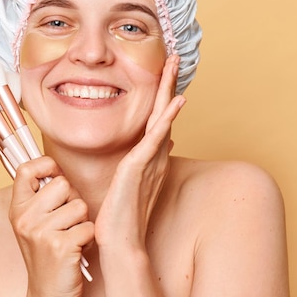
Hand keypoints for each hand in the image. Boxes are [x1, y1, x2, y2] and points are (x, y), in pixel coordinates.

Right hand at [9, 156, 93, 296]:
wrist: (48, 296)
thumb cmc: (47, 255)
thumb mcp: (33, 222)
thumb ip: (40, 195)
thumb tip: (54, 165)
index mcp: (17, 209)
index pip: (26, 168)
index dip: (46, 166)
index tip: (55, 177)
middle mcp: (25, 218)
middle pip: (63, 184)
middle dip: (72, 201)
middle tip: (65, 222)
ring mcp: (41, 232)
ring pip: (80, 206)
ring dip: (82, 222)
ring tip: (70, 238)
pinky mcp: (61, 246)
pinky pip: (88, 227)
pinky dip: (89, 239)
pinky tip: (77, 250)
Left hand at [95, 55, 185, 251]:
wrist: (120, 240)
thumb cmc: (123, 214)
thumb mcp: (134, 180)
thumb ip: (147, 159)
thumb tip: (162, 139)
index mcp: (151, 156)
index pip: (158, 117)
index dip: (163, 93)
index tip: (165, 71)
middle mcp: (155, 154)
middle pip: (163, 111)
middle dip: (169, 83)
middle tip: (174, 57)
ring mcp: (150, 159)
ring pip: (162, 117)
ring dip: (169, 89)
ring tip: (174, 65)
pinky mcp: (141, 165)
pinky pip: (156, 137)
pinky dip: (168, 117)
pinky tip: (176, 100)